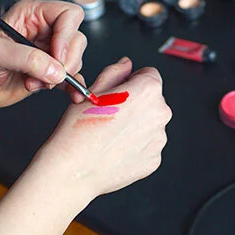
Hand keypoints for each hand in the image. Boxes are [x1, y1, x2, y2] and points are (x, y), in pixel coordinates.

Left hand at [0, 0, 87, 110]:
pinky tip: (70, 94)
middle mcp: (43, 31)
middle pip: (76, 38)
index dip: (67, 35)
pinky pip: (73, 78)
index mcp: (31, 15)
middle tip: (46, 74)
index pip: (68, 14)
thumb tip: (56, 70)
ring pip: (75, 60)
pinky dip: (73, 87)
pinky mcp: (49, 73)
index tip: (56, 55)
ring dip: (59, 76)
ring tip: (34, 82)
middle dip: (65, 60)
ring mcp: (47, 53)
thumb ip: (27, 58)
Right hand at [36, 57, 171, 197]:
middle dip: (136, 103)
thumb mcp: (93, 89)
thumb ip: (115, 72)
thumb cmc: (79, 129)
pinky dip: (135, 146)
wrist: (74, 169)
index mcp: (148, 90)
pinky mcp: (154, 159)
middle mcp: (160, 113)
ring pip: (150, 124)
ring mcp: (159, 139)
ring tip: (111, 134)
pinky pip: (148, 146)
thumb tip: (126, 65)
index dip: (132, 80)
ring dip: (136, 125)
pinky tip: (115, 149)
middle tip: (111, 114)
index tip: (119, 91)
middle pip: (152, 100)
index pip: (149, 74)